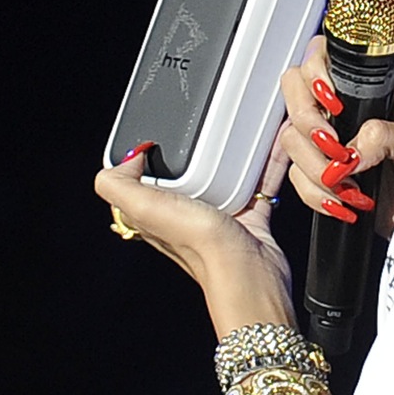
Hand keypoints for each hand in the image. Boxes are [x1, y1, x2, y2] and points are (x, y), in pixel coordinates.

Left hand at [93, 139, 296, 335]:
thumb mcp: (145, 208)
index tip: (160, 132)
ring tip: (243, 124)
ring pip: (223, 172)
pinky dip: (267, 162)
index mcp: (155, 211)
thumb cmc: (203, 248)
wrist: (249, 274)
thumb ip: (117, 185)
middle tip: (206, 120)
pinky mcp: (249, 216)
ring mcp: (218, 214)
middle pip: (185, 170)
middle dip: (195, 145)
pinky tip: (276, 145)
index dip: (145, 154)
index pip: (141, 177)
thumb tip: (125, 157)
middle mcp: (184, 213)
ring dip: (233, 150)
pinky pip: (257, 181)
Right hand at [280, 38, 393, 235]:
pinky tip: (346, 202)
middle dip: (308, 123)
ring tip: (353, 187)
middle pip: (293, 92)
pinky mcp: (319, 172)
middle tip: (336, 150)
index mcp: (368, 88)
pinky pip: (297, 178)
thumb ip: (384, 136)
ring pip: (291, 139)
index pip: (321, 57)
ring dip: (317, 169)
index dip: (315, 74)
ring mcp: (327, 139)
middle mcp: (342, 108)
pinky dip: (318, 195)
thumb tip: (350, 149)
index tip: (334, 106)